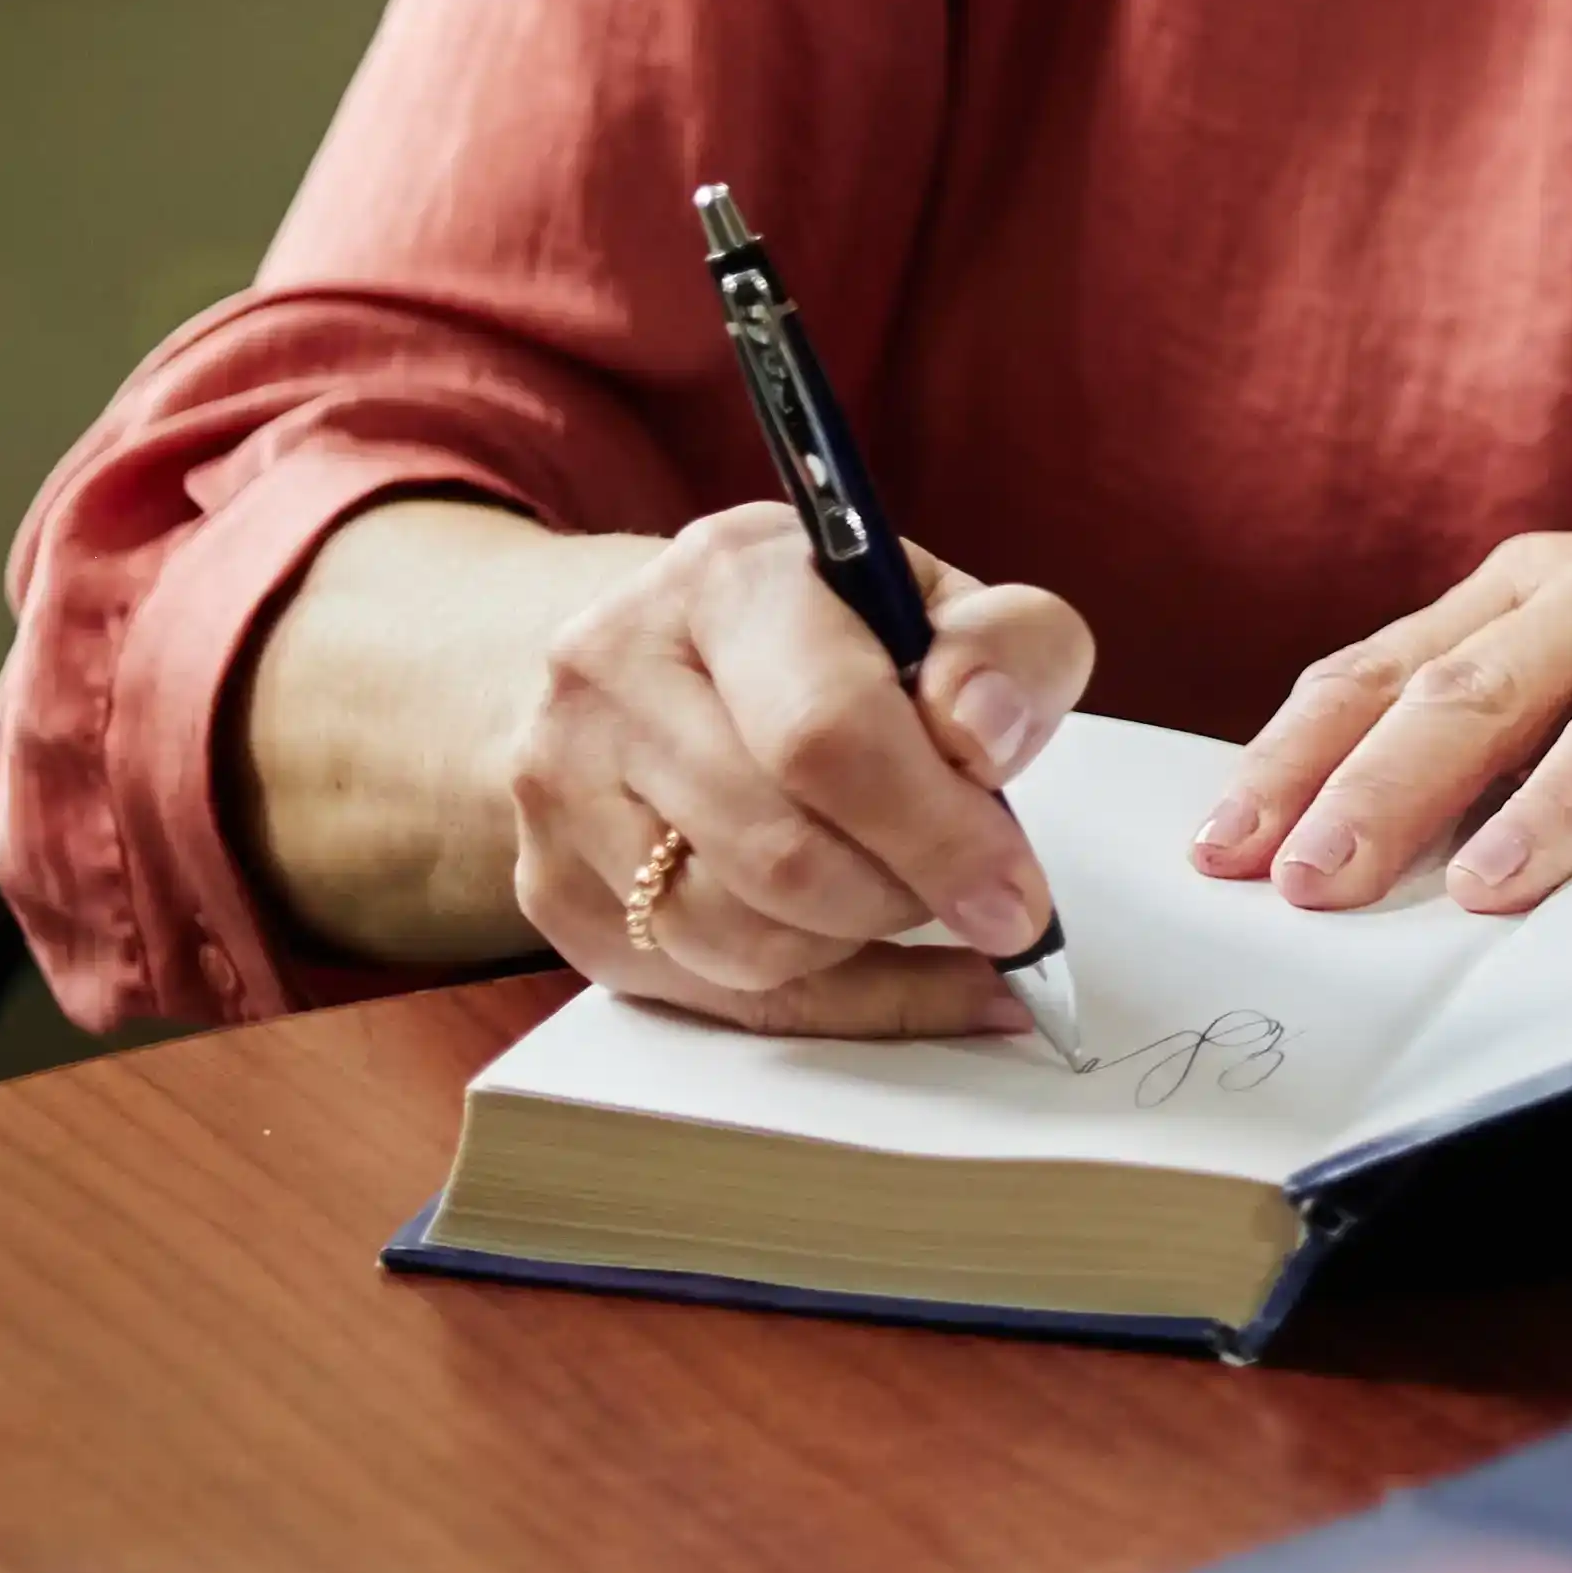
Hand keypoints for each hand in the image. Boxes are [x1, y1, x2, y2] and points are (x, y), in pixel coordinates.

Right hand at [503, 502, 1092, 1033]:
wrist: (659, 657)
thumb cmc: (827, 637)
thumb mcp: (943, 603)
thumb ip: (1007, 648)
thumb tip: (985, 732)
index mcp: (728, 576)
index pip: (828, 731)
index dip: (937, 829)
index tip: (1016, 893)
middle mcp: (615, 671)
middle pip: (782, 854)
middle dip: (907, 893)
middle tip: (979, 894)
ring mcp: (563, 787)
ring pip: (743, 940)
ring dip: (858, 938)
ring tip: (901, 882)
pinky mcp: (555, 889)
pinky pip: (718, 995)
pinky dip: (832, 996)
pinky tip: (898, 969)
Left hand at [1197, 522, 1571, 916]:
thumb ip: (1485, 743)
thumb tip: (1329, 861)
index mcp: (1534, 591)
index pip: (1390, 674)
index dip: (1301, 762)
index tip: (1227, 855)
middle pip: (1488, 688)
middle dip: (1391, 790)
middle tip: (1321, 882)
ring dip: (1558, 799)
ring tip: (1493, 883)